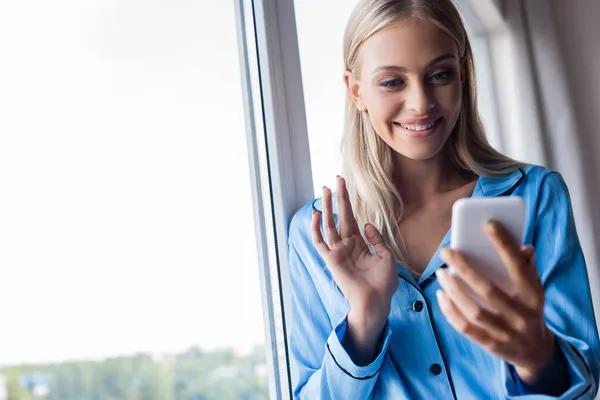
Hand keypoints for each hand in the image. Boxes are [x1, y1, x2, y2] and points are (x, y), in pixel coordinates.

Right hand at [312, 176, 398, 316]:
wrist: (376, 301)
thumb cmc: (383, 282)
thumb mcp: (386, 256)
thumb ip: (376, 239)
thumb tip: (366, 224)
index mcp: (359, 243)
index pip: (351, 217)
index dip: (348, 201)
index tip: (345, 185)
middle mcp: (346, 245)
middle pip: (340, 215)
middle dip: (338, 197)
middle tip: (337, 179)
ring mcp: (337, 251)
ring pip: (329, 224)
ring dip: (328, 206)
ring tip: (326, 189)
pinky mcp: (331, 260)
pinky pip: (320, 242)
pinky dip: (316, 229)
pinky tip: (316, 215)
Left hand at [437, 221, 554, 384]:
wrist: (536, 351)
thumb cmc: (528, 308)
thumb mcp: (534, 288)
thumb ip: (527, 266)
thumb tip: (522, 244)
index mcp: (533, 296)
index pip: (518, 267)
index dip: (504, 245)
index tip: (487, 225)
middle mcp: (521, 315)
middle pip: (488, 290)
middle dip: (464, 267)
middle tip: (446, 250)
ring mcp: (506, 333)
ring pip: (474, 310)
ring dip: (453, 289)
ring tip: (441, 272)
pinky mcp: (491, 345)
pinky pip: (465, 328)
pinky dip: (450, 311)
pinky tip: (441, 295)